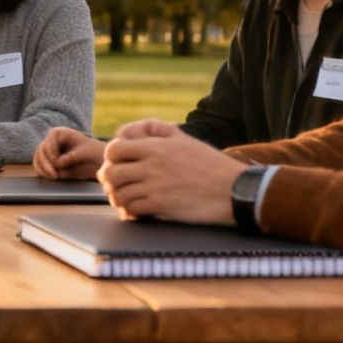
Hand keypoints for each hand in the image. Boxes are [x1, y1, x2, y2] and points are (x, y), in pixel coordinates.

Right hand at [33, 129, 107, 178]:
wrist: (95, 161)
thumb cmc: (91, 152)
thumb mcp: (84, 152)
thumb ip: (71, 157)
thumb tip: (57, 164)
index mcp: (59, 133)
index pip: (50, 138)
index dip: (51, 150)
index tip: (56, 161)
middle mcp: (51, 142)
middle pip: (41, 149)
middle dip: (45, 162)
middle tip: (53, 174)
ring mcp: (48, 153)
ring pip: (37, 159)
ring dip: (42, 169)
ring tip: (53, 177)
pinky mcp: (48, 163)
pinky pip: (39, 167)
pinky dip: (42, 172)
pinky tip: (48, 177)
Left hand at [97, 118, 243, 225]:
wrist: (233, 189)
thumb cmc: (211, 165)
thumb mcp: (185, 139)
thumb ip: (159, 131)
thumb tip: (136, 130)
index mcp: (156, 147)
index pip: (114, 148)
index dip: (110, 157)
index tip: (117, 164)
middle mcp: (152, 165)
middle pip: (111, 172)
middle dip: (109, 180)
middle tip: (115, 184)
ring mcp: (155, 186)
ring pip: (119, 193)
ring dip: (118, 198)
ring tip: (124, 199)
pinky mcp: (161, 206)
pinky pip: (132, 209)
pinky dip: (129, 212)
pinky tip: (135, 211)